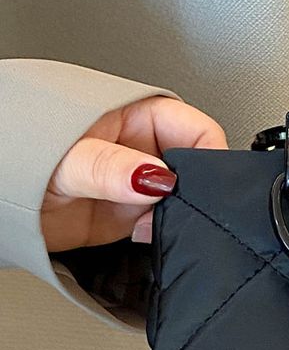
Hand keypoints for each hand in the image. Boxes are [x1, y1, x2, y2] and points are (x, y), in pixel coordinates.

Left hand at [42, 96, 226, 251]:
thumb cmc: (16, 157)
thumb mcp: (66, 158)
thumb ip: (111, 167)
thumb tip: (155, 176)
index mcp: (135, 114)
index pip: (196, 128)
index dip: (208, 154)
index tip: (202, 182)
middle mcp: (140, 148)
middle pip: (193, 166)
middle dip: (192, 190)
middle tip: (174, 204)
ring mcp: (135, 183)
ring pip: (181, 199)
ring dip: (175, 215)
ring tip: (150, 221)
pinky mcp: (128, 216)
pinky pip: (161, 225)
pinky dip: (161, 234)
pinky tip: (144, 235)